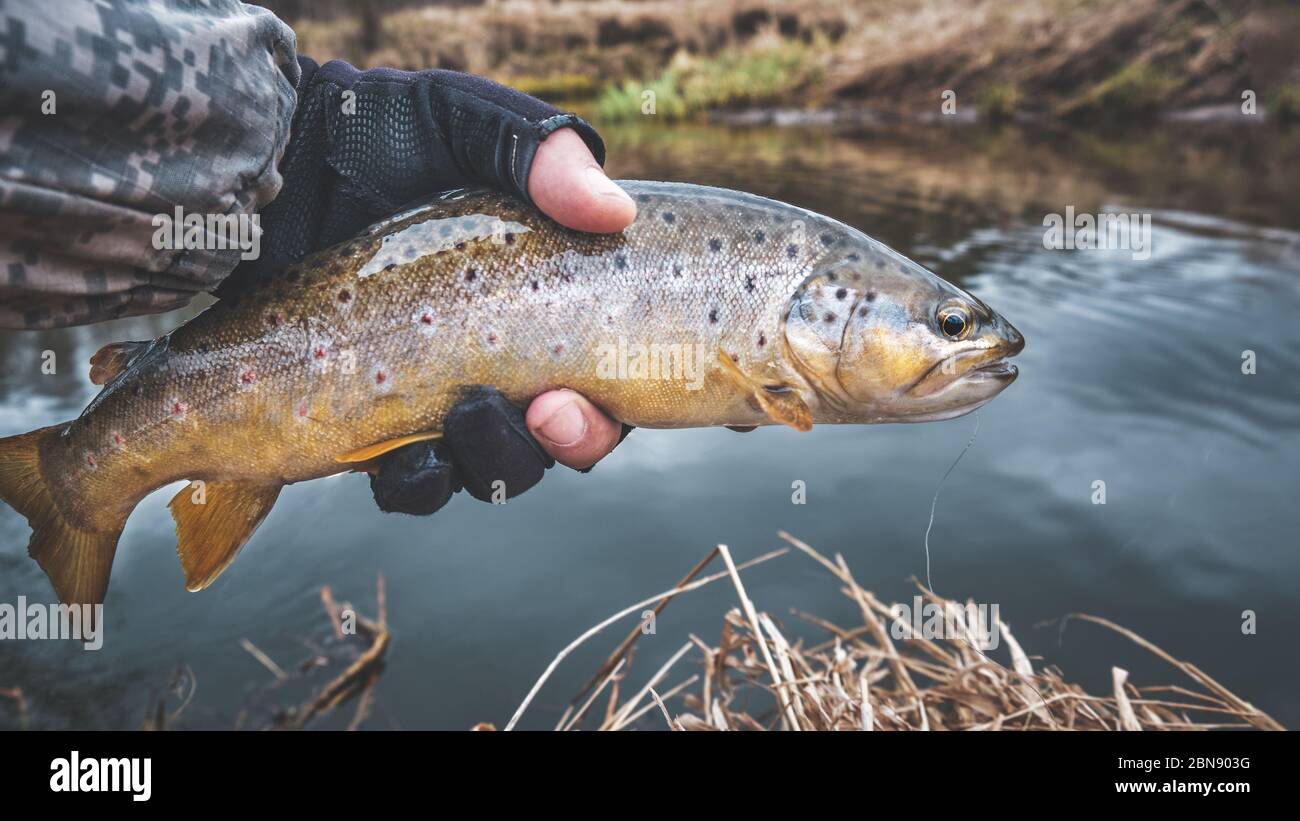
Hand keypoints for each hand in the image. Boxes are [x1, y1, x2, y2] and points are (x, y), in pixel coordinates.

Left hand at [223, 60, 637, 513]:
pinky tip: (395, 455)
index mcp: (540, 302)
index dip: (597, 419)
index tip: (566, 404)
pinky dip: (410, 480)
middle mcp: (498, 358)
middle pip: (544, 443)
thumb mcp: (465, 121)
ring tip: (456, 421)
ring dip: (479, 463)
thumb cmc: (375, 131)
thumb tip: (615, 212)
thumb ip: (542, 155)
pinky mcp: (368, 414)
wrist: (265, 155)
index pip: (598, 386)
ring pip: (478, 468)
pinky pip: (406, 479)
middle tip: (519, 411)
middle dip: (539, 447)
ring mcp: (432, 392)